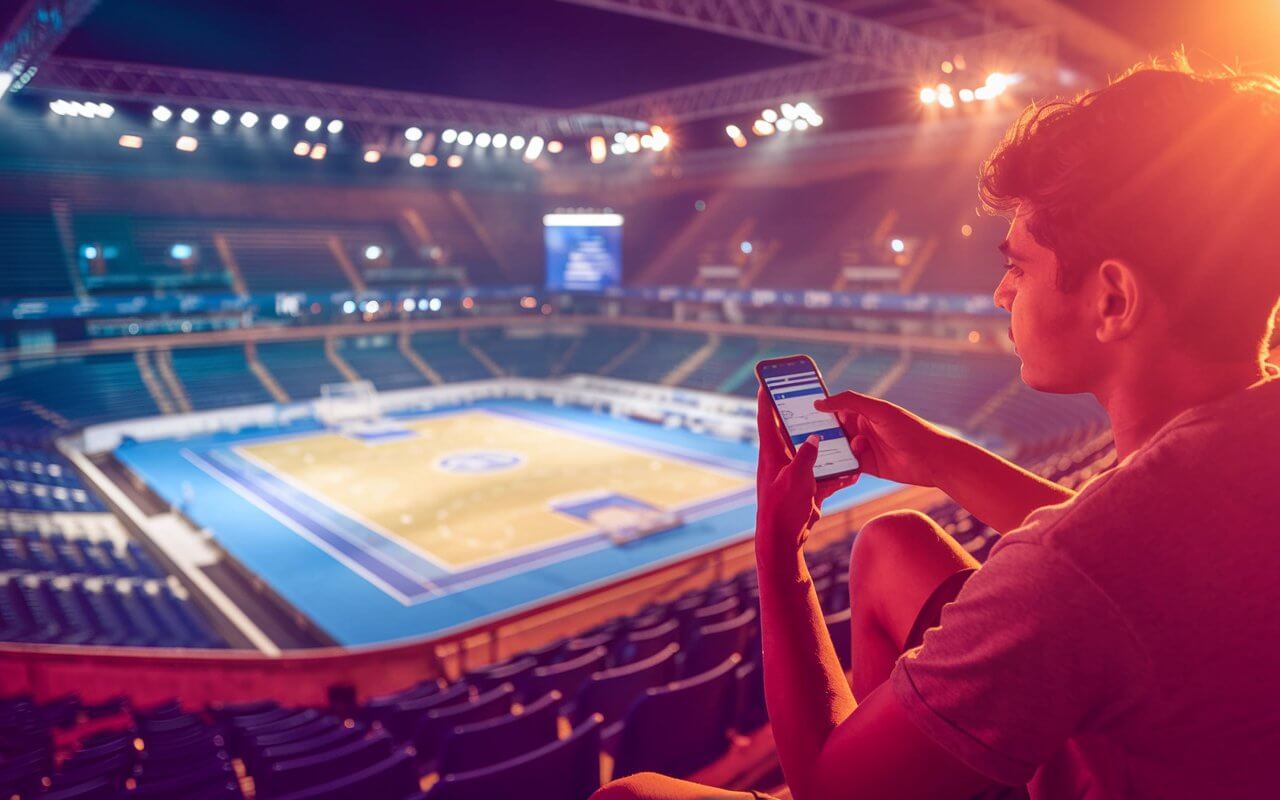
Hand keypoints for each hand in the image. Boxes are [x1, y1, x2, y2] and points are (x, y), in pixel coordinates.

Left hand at [756, 387, 857, 557]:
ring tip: (845, 434)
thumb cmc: (782, 507)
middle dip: (805, 418)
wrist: (784, 539)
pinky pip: (825, 475)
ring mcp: (796, 474)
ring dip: (829, 447)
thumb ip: (807, 456)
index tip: (766, 382)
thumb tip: (816, 436)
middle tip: (816, 400)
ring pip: (815, 454)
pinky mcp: (808, 489)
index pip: (766, 419)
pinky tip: (854, 469)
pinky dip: (838, 473)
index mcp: (772, 453)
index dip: (766, 399)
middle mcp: (782, 460)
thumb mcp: (796, 478)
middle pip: (794, 432)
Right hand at [813, 390, 956, 487]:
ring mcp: (864, 448)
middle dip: (820, 431)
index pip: (836, 408)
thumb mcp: (878, 411)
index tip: (799, 411)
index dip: (820, 409)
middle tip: (798, 434)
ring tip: (812, 451)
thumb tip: (820, 402)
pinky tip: (828, 466)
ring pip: (838, 447)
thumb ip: (849, 402)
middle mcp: (863, 428)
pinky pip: (846, 465)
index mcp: (865, 411)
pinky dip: (838, 465)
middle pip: (834, 429)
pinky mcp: (867, 466)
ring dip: (828, 449)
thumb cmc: (910, 429)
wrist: (933, 460)